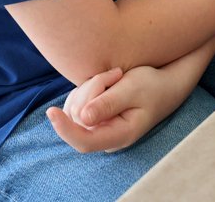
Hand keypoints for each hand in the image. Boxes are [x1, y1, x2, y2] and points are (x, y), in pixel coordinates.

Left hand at [48, 65, 179, 152]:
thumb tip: (83, 118)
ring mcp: (97, 129)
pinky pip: (74, 103)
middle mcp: (105, 137)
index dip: (65, 130)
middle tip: (116, 73)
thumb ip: (108, 103)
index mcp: (120, 135)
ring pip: (74, 108)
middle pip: (78, 117)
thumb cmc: (152, 85)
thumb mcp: (133, 88)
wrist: (163, 85)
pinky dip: (86, 88)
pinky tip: (106, 82)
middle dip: (91, 89)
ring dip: (90, 87)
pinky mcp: (90, 119)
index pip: (85, 142)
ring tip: (115, 76)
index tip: (51, 112)